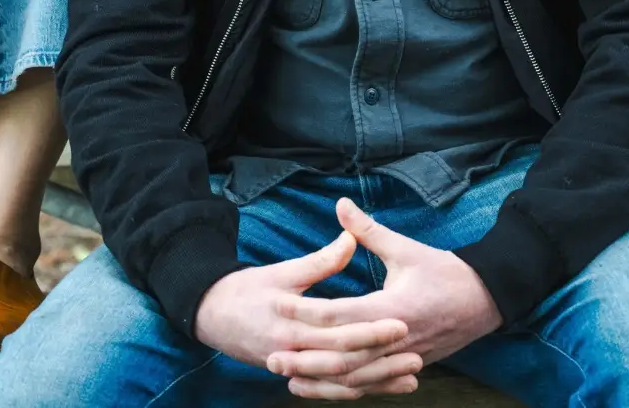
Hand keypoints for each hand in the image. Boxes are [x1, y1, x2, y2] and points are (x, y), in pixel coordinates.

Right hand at [194, 229, 420, 399]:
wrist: (211, 317)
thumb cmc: (247, 290)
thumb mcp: (282, 272)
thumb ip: (320, 261)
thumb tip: (350, 238)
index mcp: (289, 323)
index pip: (338, 330)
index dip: (371, 328)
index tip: (402, 321)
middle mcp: (291, 352)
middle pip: (343, 361)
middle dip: (380, 359)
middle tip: (416, 351)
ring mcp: (292, 369)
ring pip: (339, 382)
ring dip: (376, 381)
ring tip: (411, 377)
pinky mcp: (294, 376)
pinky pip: (328, 390)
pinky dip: (357, 390)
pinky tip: (384, 387)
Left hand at [266, 199, 499, 396]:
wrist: (486, 301)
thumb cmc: (446, 272)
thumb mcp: (407, 249)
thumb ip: (369, 231)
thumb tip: (340, 204)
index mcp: (394, 308)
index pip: (341, 314)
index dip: (306, 311)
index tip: (278, 304)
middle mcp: (397, 338)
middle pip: (343, 356)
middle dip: (306, 357)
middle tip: (272, 356)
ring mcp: (403, 358)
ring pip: (355, 377)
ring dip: (320, 380)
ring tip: (287, 378)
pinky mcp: (406, 368)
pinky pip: (370, 384)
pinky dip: (343, 388)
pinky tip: (321, 388)